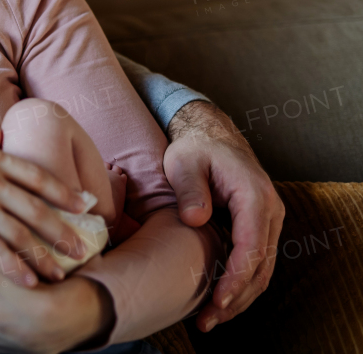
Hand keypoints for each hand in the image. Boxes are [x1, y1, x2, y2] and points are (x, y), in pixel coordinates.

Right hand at [0, 128, 88, 286]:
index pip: (35, 173)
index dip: (62, 191)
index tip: (84, 203)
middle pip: (36, 207)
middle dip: (63, 229)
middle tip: (84, 246)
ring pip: (20, 233)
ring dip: (44, 255)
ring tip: (62, 272)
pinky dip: (15, 266)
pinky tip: (30, 280)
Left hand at [164, 100, 283, 331]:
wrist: (211, 135)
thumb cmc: (196, 148)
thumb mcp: (184, 162)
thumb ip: (190, 190)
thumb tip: (195, 220)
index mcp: (254, 195)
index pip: (251, 246)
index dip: (236, 276)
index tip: (218, 298)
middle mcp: (270, 211)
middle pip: (261, 266)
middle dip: (237, 297)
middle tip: (208, 320)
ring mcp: (268, 221)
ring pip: (262, 269)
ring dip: (240, 297)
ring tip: (212, 318)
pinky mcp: (259, 227)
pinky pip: (256, 262)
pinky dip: (241, 283)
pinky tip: (220, 299)